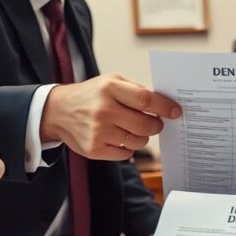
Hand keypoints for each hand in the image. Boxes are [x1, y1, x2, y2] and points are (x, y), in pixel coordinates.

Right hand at [40, 73, 181, 161]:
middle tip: (155, 123)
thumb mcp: (111, 81)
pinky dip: (128, 148)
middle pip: (144, 124)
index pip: (145, 100)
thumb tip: (163, 104)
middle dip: (156, 125)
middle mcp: (104, 110)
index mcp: (110, 88)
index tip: (176, 112)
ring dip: (142, 137)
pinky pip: (125, 154)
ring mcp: (98, 132)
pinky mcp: (94, 149)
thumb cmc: (91, 95)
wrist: (58, 111)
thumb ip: (136, 90)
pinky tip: (119, 138)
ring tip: (133, 129)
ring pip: (137, 141)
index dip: (165, 107)